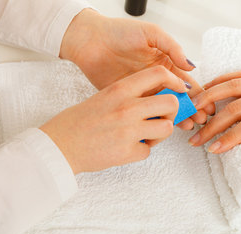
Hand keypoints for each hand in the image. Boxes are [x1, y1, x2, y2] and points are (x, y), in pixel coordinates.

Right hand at [40, 66, 186, 173]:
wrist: (59, 145)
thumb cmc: (80, 121)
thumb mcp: (106, 97)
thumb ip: (131, 95)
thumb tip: (159, 99)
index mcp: (120, 89)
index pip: (158, 74)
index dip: (176, 82)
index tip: (180, 90)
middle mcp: (127, 107)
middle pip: (171, 103)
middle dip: (174, 112)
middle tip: (164, 118)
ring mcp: (129, 131)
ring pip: (167, 128)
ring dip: (160, 133)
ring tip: (145, 136)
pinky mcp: (128, 152)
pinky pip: (149, 150)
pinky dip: (141, 151)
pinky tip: (126, 148)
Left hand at [59, 9, 211, 128]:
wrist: (89, 41)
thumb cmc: (117, 32)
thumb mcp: (150, 33)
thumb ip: (172, 48)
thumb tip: (190, 65)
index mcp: (165, 63)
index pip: (187, 82)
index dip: (199, 94)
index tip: (207, 106)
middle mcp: (156, 79)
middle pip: (180, 98)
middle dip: (193, 109)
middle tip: (202, 120)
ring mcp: (144, 91)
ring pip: (166, 108)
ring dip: (179, 117)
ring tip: (188, 126)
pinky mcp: (130, 99)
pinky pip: (147, 112)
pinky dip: (157, 120)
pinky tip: (166, 127)